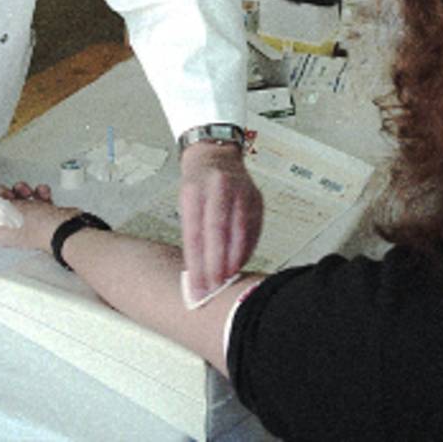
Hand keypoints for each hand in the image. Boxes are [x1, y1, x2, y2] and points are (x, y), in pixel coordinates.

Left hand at [0, 182, 75, 252]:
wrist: (64, 228)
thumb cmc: (38, 226)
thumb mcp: (10, 210)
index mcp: (2, 234)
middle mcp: (15, 231)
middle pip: (7, 206)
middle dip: (12, 194)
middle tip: (14, 192)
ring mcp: (31, 224)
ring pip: (23, 201)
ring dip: (27, 192)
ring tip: (32, 192)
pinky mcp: (45, 217)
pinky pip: (39, 200)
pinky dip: (41, 194)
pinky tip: (44, 194)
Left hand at [179, 143, 262, 302]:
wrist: (215, 153)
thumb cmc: (197, 182)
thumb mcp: (186, 202)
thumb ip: (193, 233)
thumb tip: (197, 273)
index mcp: (195, 189)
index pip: (195, 233)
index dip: (196, 265)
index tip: (196, 288)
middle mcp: (219, 187)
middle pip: (218, 232)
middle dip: (216, 265)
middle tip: (213, 289)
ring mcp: (241, 190)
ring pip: (240, 231)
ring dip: (234, 260)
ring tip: (227, 280)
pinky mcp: (256, 197)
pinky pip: (254, 228)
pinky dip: (247, 249)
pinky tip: (240, 263)